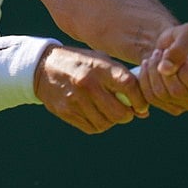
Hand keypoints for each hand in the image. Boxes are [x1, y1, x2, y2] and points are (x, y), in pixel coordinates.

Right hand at [34, 45, 148, 133]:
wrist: (44, 67)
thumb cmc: (80, 63)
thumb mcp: (100, 60)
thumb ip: (122, 80)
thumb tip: (143, 111)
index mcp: (99, 66)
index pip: (128, 86)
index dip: (140, 100)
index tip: (141, 106)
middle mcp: (88, 83)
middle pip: (119, 112)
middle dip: (127, 115)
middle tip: (125, 111)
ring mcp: (76, 99)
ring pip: (106, 123)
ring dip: (112, 120)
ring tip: (108, 110)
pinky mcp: (66, 111)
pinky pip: (92, 127)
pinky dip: (98, 124)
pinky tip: (95, 113)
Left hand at [137, 23, 187, 115]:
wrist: (170, 46)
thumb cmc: (184, 38)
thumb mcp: (186, 33)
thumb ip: (179, 48)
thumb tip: (165, 69)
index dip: (185, 73)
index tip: (180, 58)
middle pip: (178, 92)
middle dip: (162, 69)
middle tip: (160, 52)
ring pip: (162, 95)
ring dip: (152, 72)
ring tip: (154, 56)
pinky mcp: (173, 107)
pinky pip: (152, 98)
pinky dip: (145, 80)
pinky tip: (148, 67)